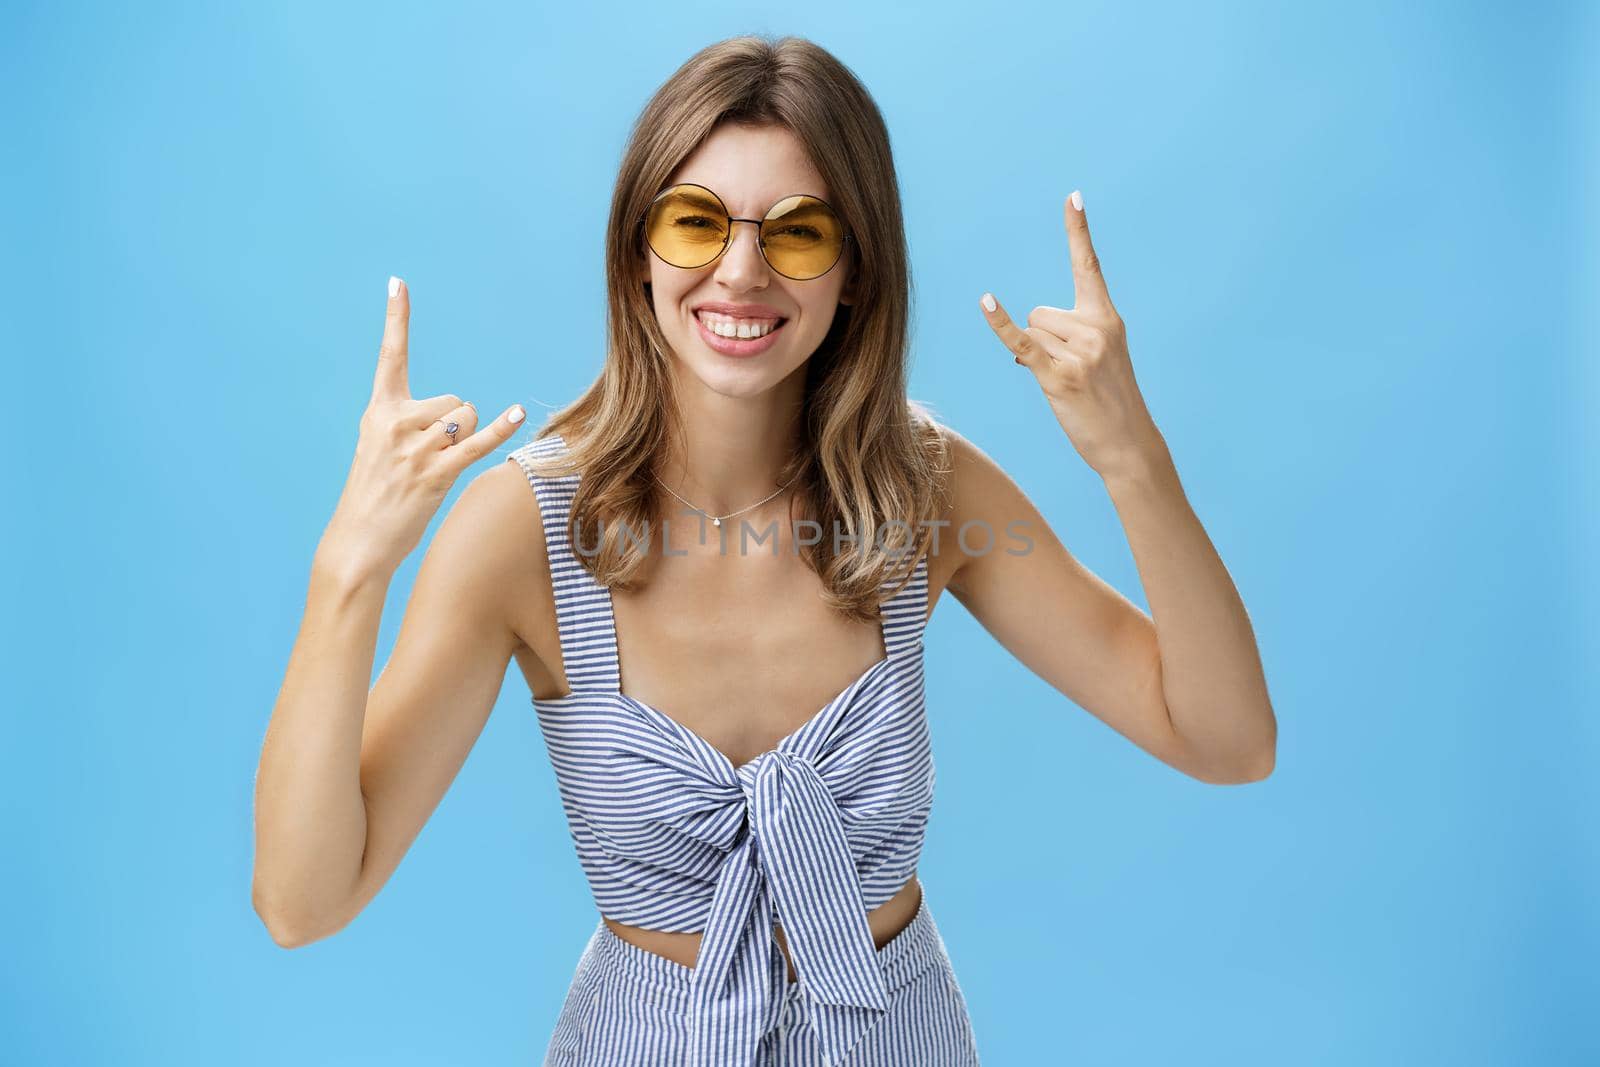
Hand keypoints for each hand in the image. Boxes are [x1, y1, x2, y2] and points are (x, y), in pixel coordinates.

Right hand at [319, 276, 526, 580]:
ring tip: (437, 467)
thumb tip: (457, 416)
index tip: (398, 282)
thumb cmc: (374, 495)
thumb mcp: (378, 448)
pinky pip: (478, 443)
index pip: (390, 356)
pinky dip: (500, 430)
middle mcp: (395, 422)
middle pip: (454, 399)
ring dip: (466, 440)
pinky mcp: (436, 472)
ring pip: (466, 419)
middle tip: (432, 456)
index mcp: (379, 411)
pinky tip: (518, 413)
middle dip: (457, 423)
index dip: (396, 318)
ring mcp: (416, 447)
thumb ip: (406, 422)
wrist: (358, 541)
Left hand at [979, 190, 1165, 480]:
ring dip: (1036, 358)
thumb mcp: (1098, 360)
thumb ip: (1068, 338)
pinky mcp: (1060, 375)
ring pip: (1031, 332)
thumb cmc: (1110, 404)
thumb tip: (1022, 343)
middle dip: (1042, 340)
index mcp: (1107, 318)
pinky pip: (1021, 342)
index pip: (1088, 266)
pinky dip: (1001, 325)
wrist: (1129, 445)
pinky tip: (986, 302)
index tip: (1072, 195)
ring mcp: (1080, 351)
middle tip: (1071, 373)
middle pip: (1040, 311)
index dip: (1077, 231)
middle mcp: (1096, 327)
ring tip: (1066, 384)